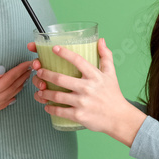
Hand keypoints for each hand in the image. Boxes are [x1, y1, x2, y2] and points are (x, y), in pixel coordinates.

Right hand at [0, 61, 31, 126]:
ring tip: (24, 82)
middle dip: (20, 80)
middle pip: (8, 91)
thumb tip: (0, 70)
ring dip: (15, 90)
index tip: (27, 63)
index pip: (6, 81)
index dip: (18, 71)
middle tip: (31, 70)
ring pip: (4, 101)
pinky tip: (9, 99)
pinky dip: (5, 101)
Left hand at [27, 39, 146, 145]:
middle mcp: (87, 88)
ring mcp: (82, 102)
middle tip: (39, 71)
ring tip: (39, 89)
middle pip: (61, 78)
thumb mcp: (111, 73)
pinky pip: (60, 111)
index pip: (77, 60)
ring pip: (57, 96)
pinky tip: (46, 105)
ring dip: (44, 92)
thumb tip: (101, 40)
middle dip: (46, 74)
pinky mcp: (79, 115)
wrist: (119, 118)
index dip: (64, 53)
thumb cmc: (113, 95)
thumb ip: (105, 56)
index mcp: (94, 76)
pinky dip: (50, 108)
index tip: (54, 48)